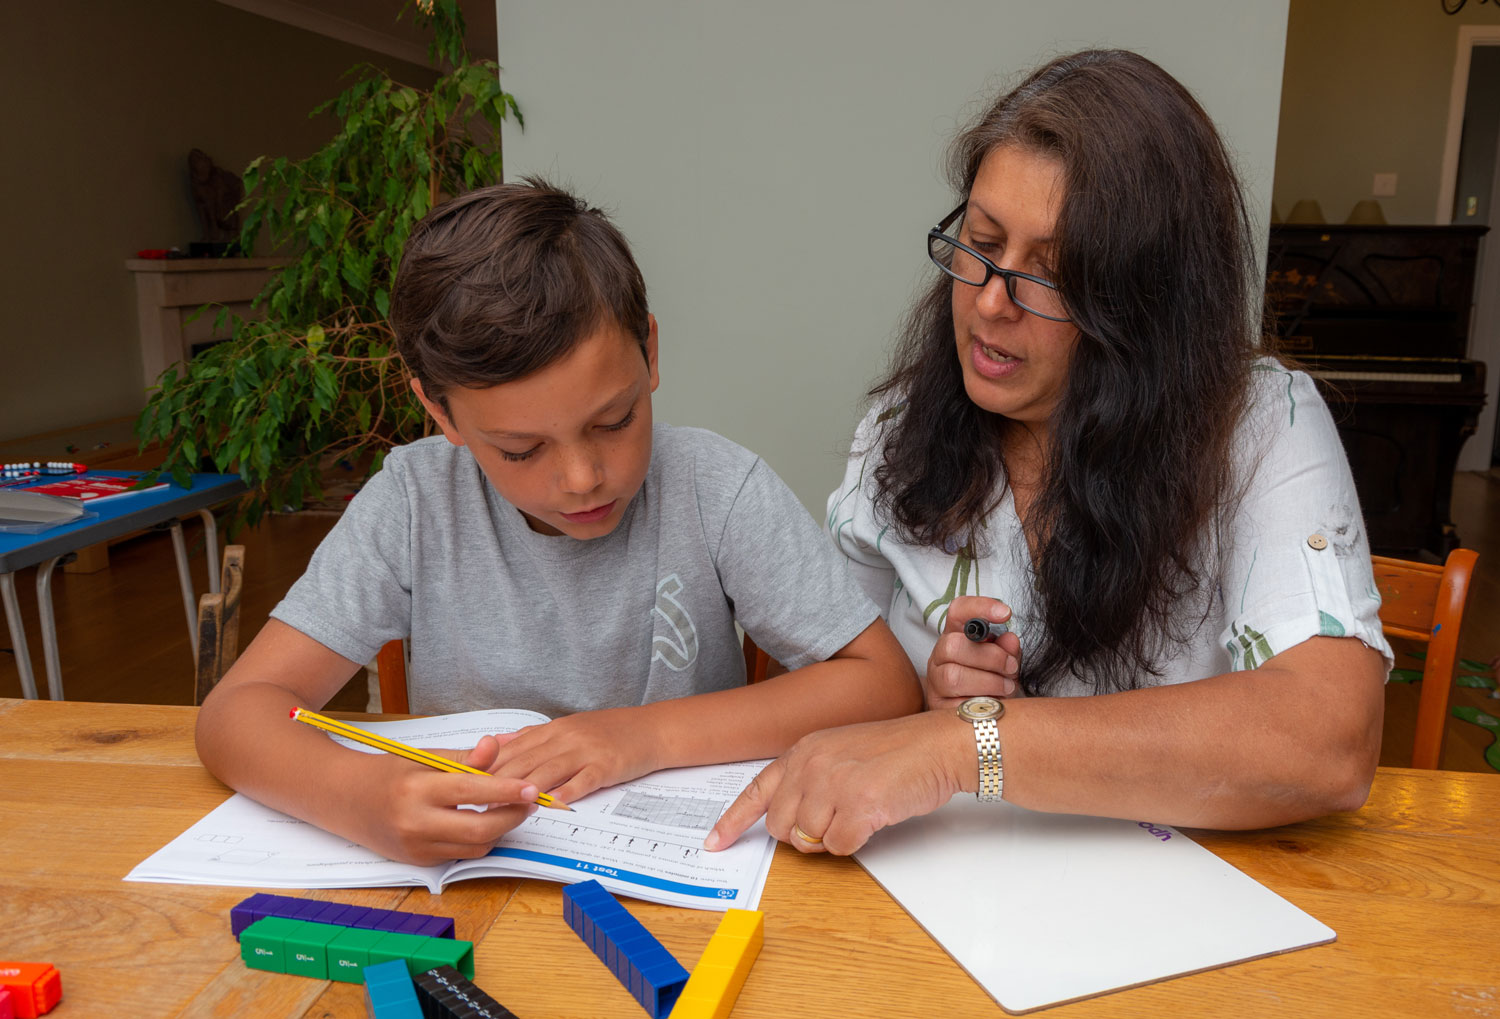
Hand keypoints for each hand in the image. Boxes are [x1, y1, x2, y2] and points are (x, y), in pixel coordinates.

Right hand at [342, 736, 539, 866]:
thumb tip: (495, 746)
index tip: (532, 787)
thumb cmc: (388, 772)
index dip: (506, 791)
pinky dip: (479, 840)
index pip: (471, 791)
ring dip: (500, 830)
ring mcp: (416, 847)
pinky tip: (486, 822)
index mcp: (417, 788)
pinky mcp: (419, 861)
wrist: (345, 799)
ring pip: (475, 846)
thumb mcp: (423, 756)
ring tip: (511, 809)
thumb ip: (463, 757)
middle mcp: (415, 822)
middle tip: (530, 802)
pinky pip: (461, 854)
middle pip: (479, 829)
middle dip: (513, 817)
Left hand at [484, 707, 661, 805]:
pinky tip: (553, 805)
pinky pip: (583, 781)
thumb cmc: (607, 732)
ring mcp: (586, 752)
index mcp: (553, 730)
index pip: (513, 748)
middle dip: (499, 782)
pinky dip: (567, 793)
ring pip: (550, 771)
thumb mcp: (566, 727)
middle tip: (478, 803)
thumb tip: (496, 742)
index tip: (469, 784)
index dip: (489, 767)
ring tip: (507, 807)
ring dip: (527, 789)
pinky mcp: (606, 766)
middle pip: (526, 761)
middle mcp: (566, 738)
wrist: (649, 729)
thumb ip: (531, 736)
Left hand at [703, 711, 970, 855]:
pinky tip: (873, 818)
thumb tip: (791, 821)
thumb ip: (810, 778)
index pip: (756, 790)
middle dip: (802, 834)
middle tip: (834, 818)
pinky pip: (838, 848)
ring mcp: (833, 785)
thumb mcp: (840, 752)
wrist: (937, 745)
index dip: (733, 821)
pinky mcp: (858, 806)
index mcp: (804, 751)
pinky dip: (855, 842)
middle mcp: (812, 765)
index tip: (715, 841)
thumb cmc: (897, 751)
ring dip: (833, 837)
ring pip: (808, 840)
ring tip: (860, 811)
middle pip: (780, 826)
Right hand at [924, 596, 1021, 709]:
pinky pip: (957, 704)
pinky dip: (982, 703)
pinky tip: (994, 702)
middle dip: (990, 657)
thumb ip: (1008, 649)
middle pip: (953, 644)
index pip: (959, 611)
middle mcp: (941, 654)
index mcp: (957, 634)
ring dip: (989, 682)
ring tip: (1006, 687)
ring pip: (954, 676)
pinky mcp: (937, 706)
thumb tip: (1010, 639)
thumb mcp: (1004, 661)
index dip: (980, 608)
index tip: (1005, 614)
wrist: (979, 712)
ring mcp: (936, 681)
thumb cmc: (992, 680)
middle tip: (1011, 667)